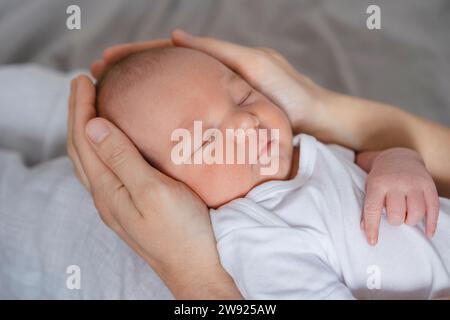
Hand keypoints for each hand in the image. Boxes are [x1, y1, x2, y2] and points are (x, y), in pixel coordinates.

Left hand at [67, 75, 240, 298]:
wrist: (198, 267)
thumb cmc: (182, 230)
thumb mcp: (152, 191)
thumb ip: (121, 158)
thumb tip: (93, 125)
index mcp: (108, 189)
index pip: (84, 139)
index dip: (81, 108)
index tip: (85, 79)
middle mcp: (107, 196)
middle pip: (81, 149)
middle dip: (78, 114)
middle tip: (84, 86)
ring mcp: (118, 203)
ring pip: (92, 161)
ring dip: (87, 132)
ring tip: (92, 109)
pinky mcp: (132, 207)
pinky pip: (107, 170)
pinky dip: (103, 148)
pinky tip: (115, 145)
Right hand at [91, 30, 331, 134]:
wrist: (319, 125)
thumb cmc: (293, 95)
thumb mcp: (255, 67)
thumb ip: (218, 54)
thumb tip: (176, 37)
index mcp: (219, 64)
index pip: (168, 55)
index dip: (137, 55)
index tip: (107, 59)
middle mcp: (213, 82)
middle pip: (164, 74)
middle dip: (131, 74)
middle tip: (98, 78)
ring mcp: (216, 104)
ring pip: (172, 96)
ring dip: (142, 95)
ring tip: (112, 99)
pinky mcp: (223, 125)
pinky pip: (188, 117)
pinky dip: (166, 116)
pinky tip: (147, 124)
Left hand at [357, 148, 439, 244]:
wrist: (398, 157)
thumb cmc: (381, 178)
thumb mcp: (369, 188)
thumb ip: (367, 207)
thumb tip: (364, 230)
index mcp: (378, 183)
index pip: (373, 209)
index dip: (372, 228)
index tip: (372, 242)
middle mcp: (397, 183)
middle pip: (397, 213)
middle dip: (395, 221)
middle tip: (394, 217)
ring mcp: (414, 184)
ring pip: (416, 213)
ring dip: (411, 221)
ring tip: (406, 217)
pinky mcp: (428, 185)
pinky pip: (433, 208)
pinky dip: (431, 223)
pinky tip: (428, 233)